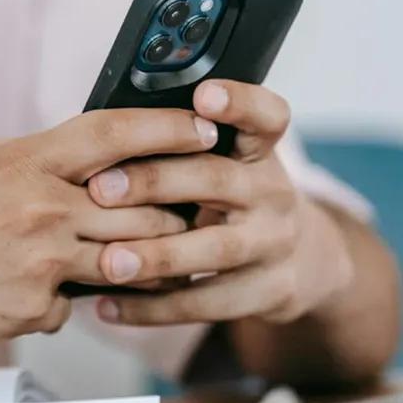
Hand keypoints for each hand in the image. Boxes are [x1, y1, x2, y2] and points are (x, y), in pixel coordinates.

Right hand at [0, 109, 218, 352]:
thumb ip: (29, 155)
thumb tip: (76, 155)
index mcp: (25, 162)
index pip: (116, 135)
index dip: (168, 129)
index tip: (204, 129)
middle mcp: (40, 211)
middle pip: (141, 208)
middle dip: (175, 209)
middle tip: (194, 206)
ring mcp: (40, 265)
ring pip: (125, 261)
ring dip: (142, 260)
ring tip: (151, 256)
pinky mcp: (32, 311)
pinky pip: (75, 304)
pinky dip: (67, 298)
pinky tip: (36, 291)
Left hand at [87, 80, 354, 325]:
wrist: (301, 260)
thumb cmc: (236, 200)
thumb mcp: (230, 164)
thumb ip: (184, 149)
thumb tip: (105, 138)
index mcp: (259, 151)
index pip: (265, 115)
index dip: (240, 102)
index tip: (205, 94)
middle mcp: (272, 191)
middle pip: (219, 179)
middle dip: (157, 182)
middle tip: (101, 189)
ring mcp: (274, 243)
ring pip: (216, 249)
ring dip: (158, 256)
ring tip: (108, 262)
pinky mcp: (270, 291)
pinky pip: (208, 303)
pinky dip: (154, 308)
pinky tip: (108, 305)